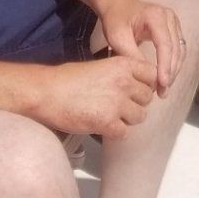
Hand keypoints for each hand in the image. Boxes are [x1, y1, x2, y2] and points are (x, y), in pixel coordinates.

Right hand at [28, 57, 156, 137]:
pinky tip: (102, 126)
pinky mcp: (107, 122)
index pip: (152, 74)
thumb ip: (120, 73)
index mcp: (122, 65)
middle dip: (135, 103)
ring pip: (140, 117)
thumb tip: (135, 85)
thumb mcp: (99, 66)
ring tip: (110, 116)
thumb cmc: (67, 79)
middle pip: (147, 98)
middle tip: (119, 106)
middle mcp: (124, 82)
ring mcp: (117, 103)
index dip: (144, 84)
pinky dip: (115, 132)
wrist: (46, 93)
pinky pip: (124, 133)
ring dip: (127, 119)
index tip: (135, 90)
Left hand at [98, 0, 185, 94]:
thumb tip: (146, 77)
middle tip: (161, 92)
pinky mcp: (174, 28)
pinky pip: (178, 49)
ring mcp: (174, 22)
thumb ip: (131, 55)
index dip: (165, 66)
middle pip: (176, 49)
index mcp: (156, 16)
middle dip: (170, 72)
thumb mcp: (118, 37)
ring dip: (173, 71)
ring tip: (163, 89)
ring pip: (180, 51)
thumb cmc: (116, 18)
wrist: (118, 3)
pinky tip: (165, 78)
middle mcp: (169, 17)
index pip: (166, 44)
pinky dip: (173, 64)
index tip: (162, 84)